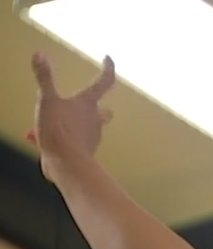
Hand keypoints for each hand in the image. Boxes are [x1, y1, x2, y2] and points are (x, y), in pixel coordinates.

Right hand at [28, 52, 115, 181]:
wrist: (65, 164)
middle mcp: (94, 119)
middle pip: (103, 110)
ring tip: (45, 123)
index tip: (108, 58)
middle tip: (83, 102)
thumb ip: (44, 78)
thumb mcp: (47, 101)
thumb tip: (39, 54)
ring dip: (69, 123)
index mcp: (88, 103)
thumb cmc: (58, 130)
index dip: (108, 68)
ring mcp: (91, 136)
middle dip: (97, 106)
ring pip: (86, 127)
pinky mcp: (84, 151)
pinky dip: (59, 138)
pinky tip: (38, 139)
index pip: (104, 81)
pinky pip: (72, 141)